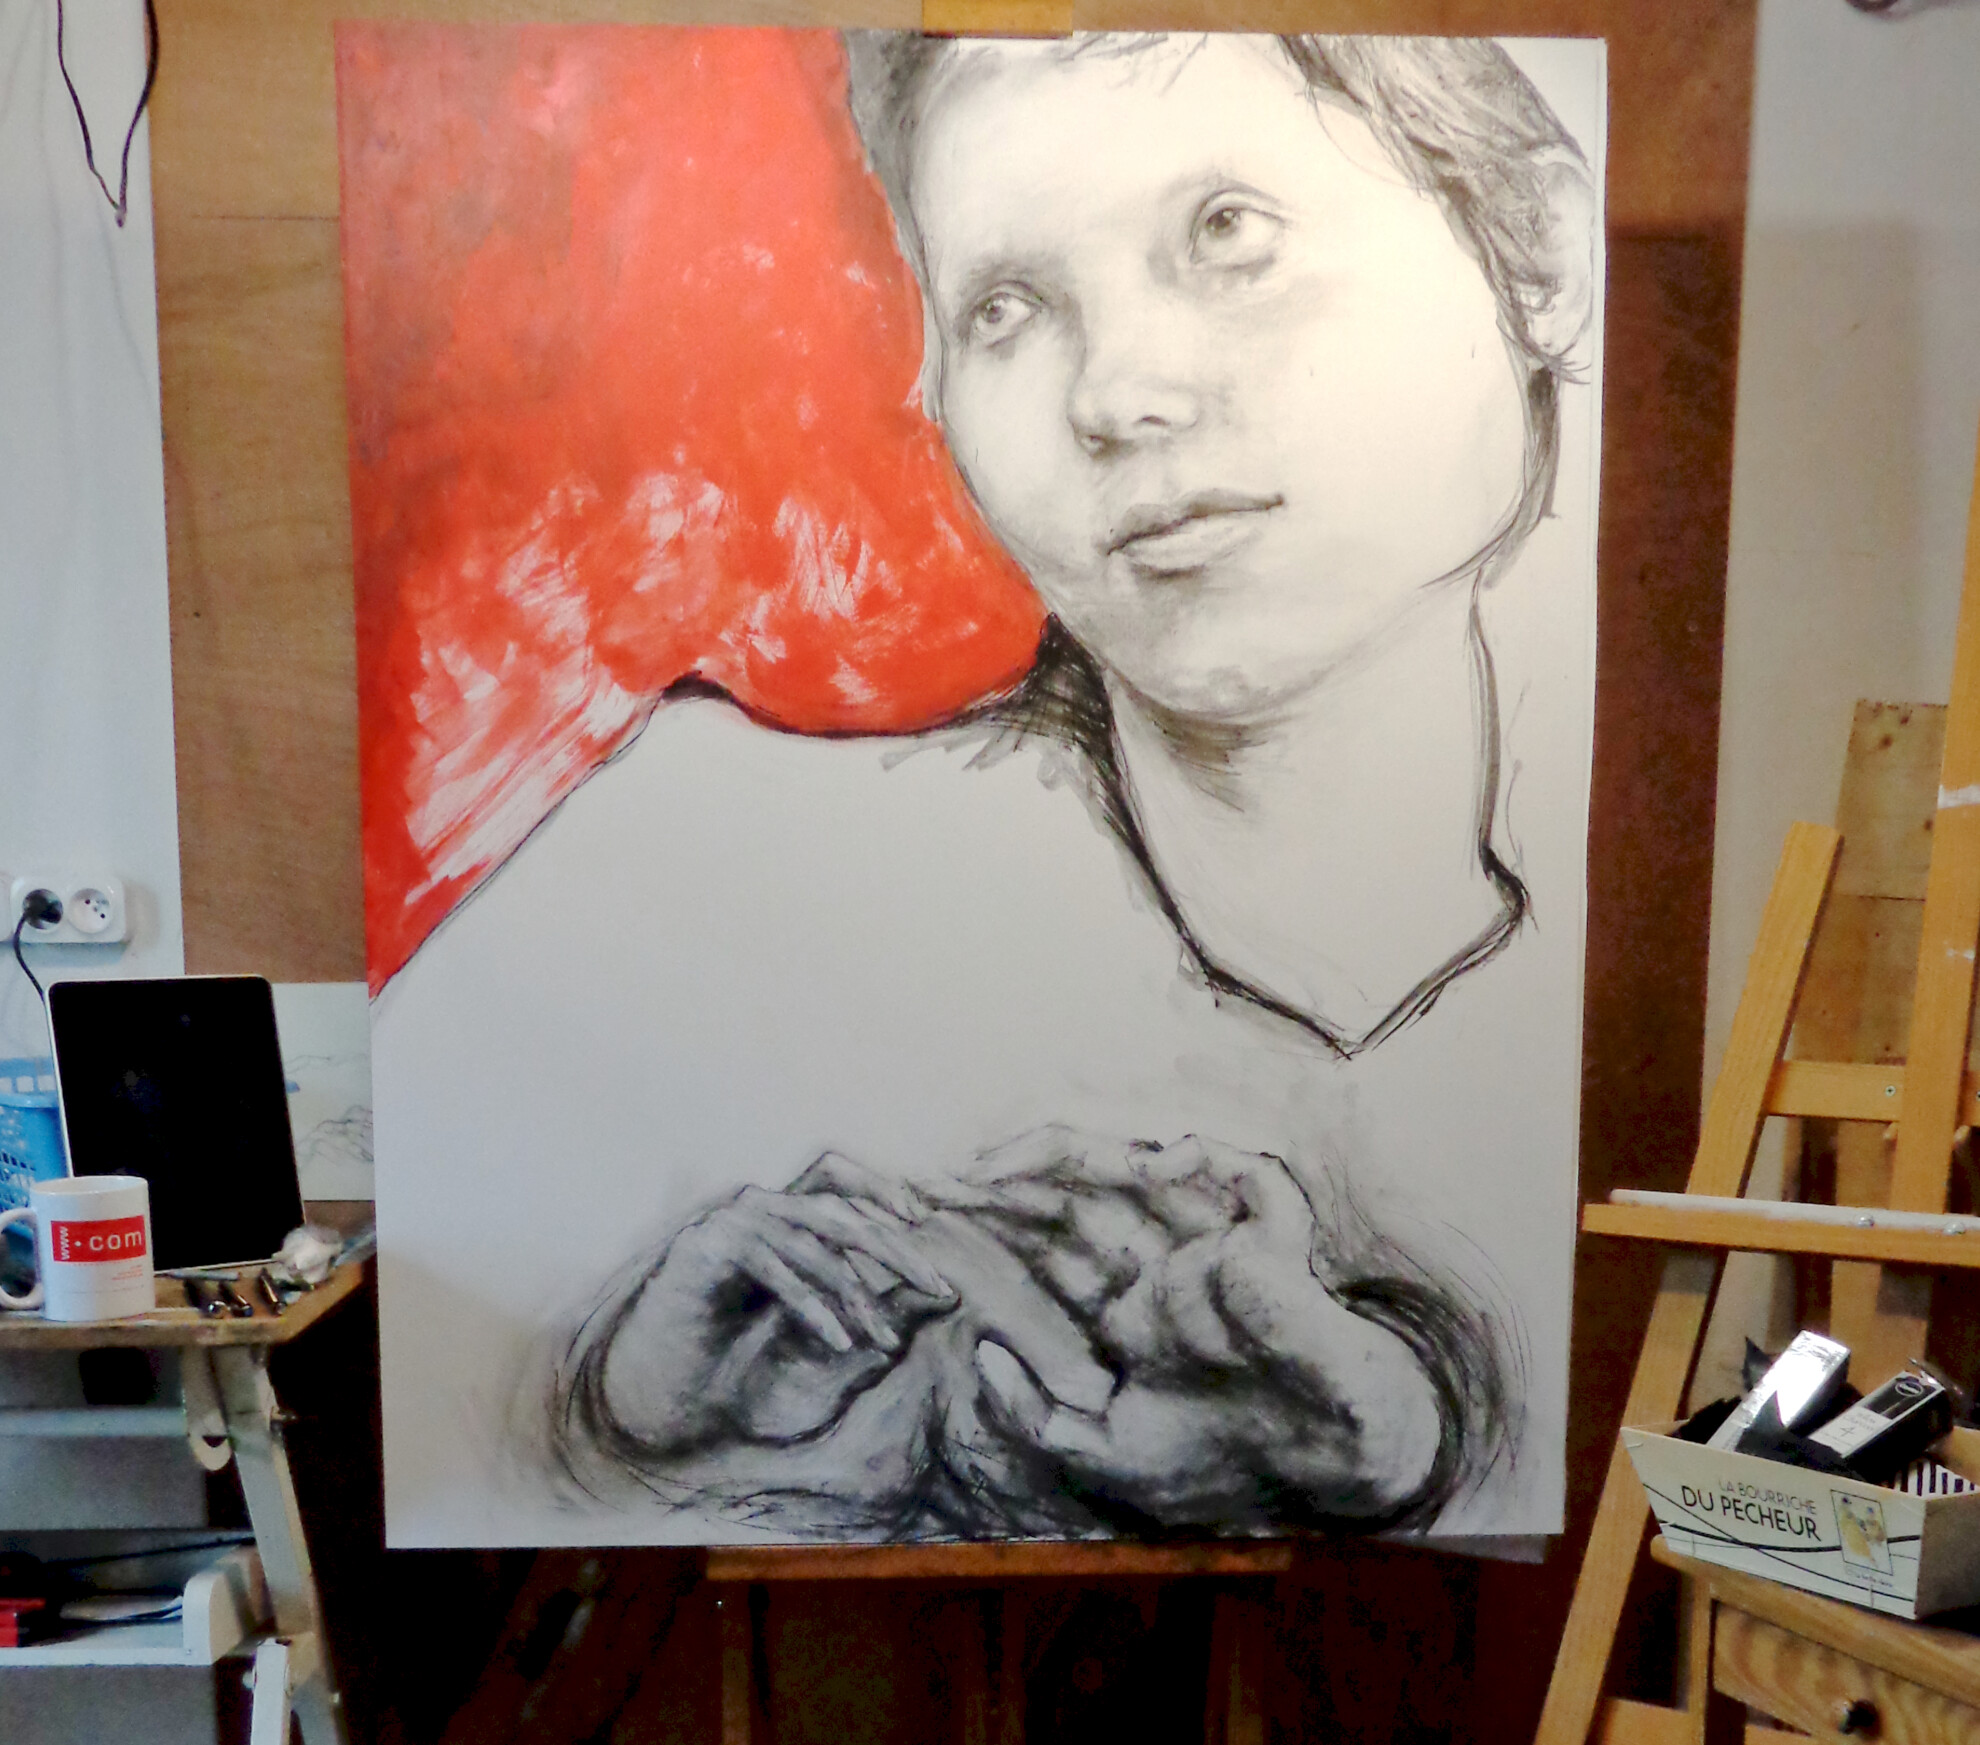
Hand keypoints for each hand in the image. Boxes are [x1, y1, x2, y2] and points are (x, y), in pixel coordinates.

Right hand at [595, 1167, 954, 1455]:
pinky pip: (775, 1271)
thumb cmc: (732, 1360)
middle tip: (939, 1288)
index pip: (835, 1176)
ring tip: (883, 1343)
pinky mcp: (706, 1250)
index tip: (922, 1218)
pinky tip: (839, 1343)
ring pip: (813, 1244)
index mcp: (777, 1215)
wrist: (656, 1390)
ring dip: (856, 1297)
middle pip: (840, 1212)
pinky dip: (812, 1307)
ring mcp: (729, 1223)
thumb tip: (924, 1292)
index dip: (880, 1185)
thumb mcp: (808, 1328)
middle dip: (896, 1251)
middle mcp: (756, 1207)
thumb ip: (855, 1301)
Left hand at [932, 1128, 1445, 1519]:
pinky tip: (1159, 1160)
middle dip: (1011, 1185)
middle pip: (1079, 1200)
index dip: (996, 1233)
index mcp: (1129, 1310)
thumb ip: (1038, 1412)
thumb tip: (981, 1354)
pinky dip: (1208, 1157)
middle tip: (939, 1184)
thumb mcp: (1106, 1450)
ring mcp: (1207, 1247)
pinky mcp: (1265, 1241)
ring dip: (1068, 1157)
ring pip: (1138, 1172)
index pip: (1053, 1253)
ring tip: (991, 1168)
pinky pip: (1246, 1176)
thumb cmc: (1223, 1460)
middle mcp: (1161, 1266)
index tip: (929, 1220)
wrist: (1324, 1469)